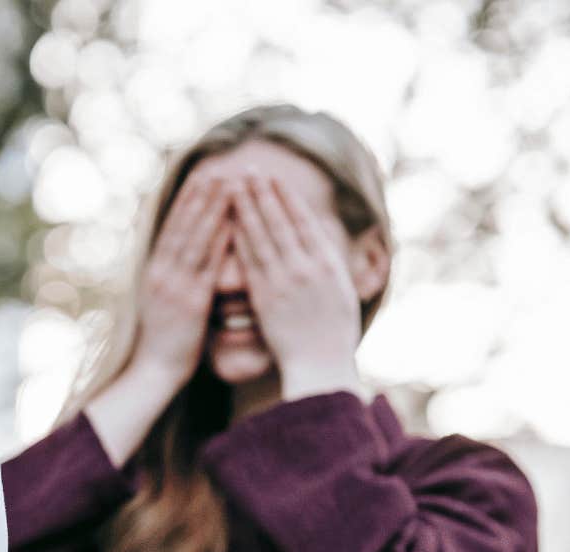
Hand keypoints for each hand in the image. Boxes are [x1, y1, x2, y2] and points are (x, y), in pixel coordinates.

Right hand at [85, 173, 235, 464]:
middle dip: (201, 195)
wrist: (154, 371)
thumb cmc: (165, 340)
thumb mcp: (164, 301)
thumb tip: (187, 255)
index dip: (188, 199)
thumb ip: (174, 276)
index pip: (172, 226)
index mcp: (155, 270)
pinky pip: (207, 265)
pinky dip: (220, 240)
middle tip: (220, 166)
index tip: (203, 174)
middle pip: (183, 225)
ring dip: (212, 208)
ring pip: (195, 238)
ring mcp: (174, 285)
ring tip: (229, 183)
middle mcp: (162, 272)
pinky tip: (234, 221)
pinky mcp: (190, 302)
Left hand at [232, 173, 362, 398]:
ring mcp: (286, 280)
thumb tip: (320, 244)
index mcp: (329, 263)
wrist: (322, 366)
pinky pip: (249, 261)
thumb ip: (329, 266)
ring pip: (263, 235)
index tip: (274, 177)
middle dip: (263, 192)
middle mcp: (308, 266)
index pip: (304, 221)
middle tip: (249, 168)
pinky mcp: (266, 297)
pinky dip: (239, 238)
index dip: (286, 197)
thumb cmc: (333, 335)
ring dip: (247, 207)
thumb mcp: (342, 293)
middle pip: (281, 221)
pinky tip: (227, 222)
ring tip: (234, 185)